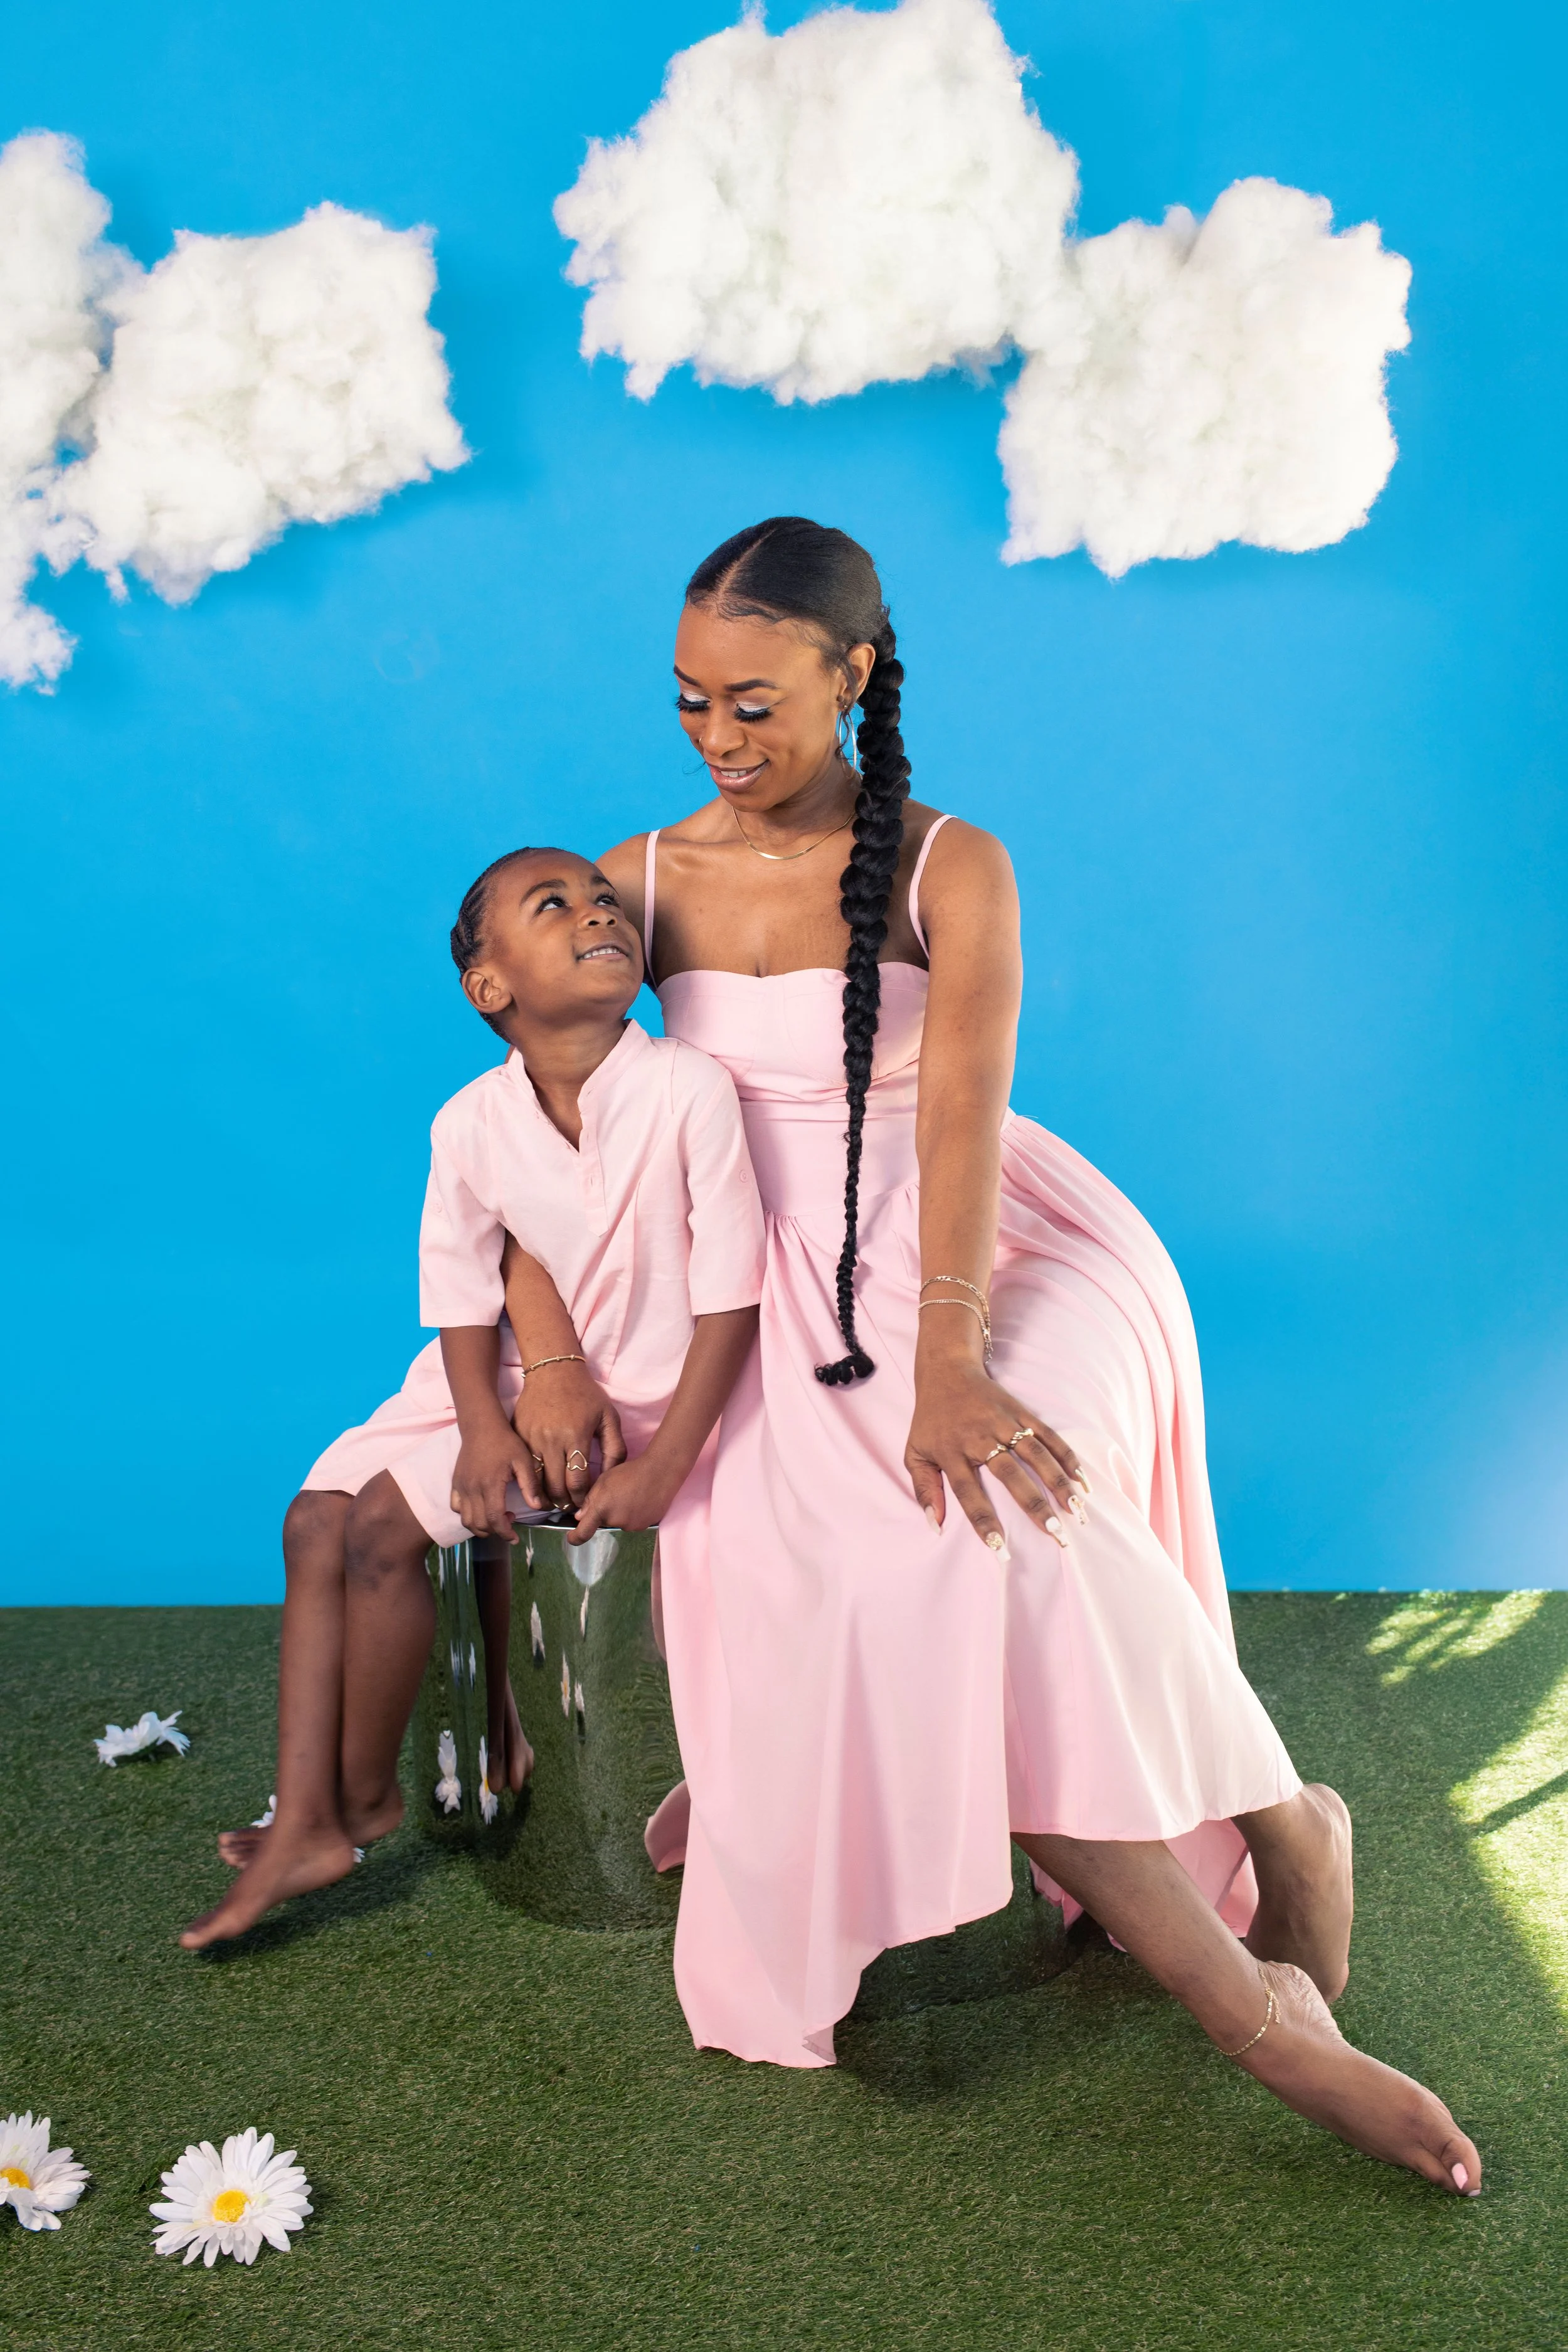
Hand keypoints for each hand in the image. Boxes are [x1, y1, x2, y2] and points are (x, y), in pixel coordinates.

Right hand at [450, 1412, 545, 1538]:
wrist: (482, 1426)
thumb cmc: (505, 1442)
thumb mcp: (523, 1460)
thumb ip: (529, 1485)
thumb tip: (537, 1506)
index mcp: (490, 1485)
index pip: (494, 1519)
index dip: (504, 1533)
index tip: (515, 1538)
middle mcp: (472, 1489)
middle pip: (479, 1524)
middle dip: (495, 1531)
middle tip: (509, 1523)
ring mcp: (461, 1487)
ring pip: (466, 1519)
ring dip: (481, 1526)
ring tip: (496, 1517)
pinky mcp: (455, 1483)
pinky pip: (456, 1507)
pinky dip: (467, 1515)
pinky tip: (480, 1508)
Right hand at [512, 1361, 626, 1509]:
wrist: (553, 1371)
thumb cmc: (585, 1394)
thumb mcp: (608, 1417)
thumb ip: (616, 1448)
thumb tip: (612, 1476)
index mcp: (576, 1436)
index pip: (577, 1481)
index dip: (583, 1498)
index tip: (586, 1502)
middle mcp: (551, 1440)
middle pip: (556, 1486)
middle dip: (565, 1502)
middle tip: (572, 1507)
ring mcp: (531, 1438)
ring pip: (536, 1481)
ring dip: (547, 1496)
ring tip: (557, 1501)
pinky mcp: (518, 1435)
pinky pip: (524, 1467)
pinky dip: (532, 1481)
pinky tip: (541, 1485)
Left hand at [568, 1451, 675, 1543]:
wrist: (660, 1472)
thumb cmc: (630, 1472)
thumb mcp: (604, 1480)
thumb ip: (590, 1500)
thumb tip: (580, 1517)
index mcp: (602, 1508)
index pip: (583, 1532)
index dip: (575, 1538)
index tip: (571, 1538)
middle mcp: (615, 1521)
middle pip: (604, 1522)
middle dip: (606, 1512)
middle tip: (617, 1495)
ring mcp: (632, 1525)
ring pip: (620, 1522)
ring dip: (621, 1514)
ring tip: (632, 1495)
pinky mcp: (646, 1526)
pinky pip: (634, 1522)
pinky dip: (634, 1514)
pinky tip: (641, 1500)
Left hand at [905, 1355, 1086, 1556]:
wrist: (946, 1370)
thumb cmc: (930, 1420)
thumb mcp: (914, 1453)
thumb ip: (924, 1490)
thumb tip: (935, 1525)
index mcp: (951, 1453)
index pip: (968, 1493)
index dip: (983, 1520)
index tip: (999, 1547)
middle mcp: (979, 1438)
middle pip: (1010, 1476)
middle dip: (1035, 1506)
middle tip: (1056, 1533)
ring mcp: (1003, 1423)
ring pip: (1035, 1455)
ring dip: (1058, 1483)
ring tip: (1076, 1510)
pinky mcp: (1020, 1411)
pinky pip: (1048, 1435)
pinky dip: (1067, 1456)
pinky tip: (1082, 1479)